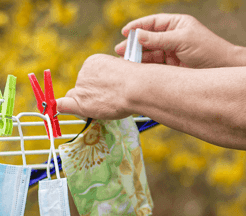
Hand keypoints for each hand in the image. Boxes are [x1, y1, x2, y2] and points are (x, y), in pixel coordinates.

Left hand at [56, 54, 135, 119]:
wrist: (137, 87)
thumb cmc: (137, 81)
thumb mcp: (121, 70)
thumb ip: (108, 77)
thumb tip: (106, 86)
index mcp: (93, 61)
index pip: (87, 77)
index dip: (95, 86)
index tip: (106, 90)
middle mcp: (83, 72)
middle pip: (81, 88)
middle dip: (89, 95)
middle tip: (108, 100)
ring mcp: (80, 86)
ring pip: (77, 98)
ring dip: (86, 103)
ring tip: (107, 104)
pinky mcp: (79, 100)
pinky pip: (63, 104)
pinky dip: (62, 107)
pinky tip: (58, 109)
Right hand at [115, 14, 242, 67]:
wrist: (220, 69)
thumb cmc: (207, 49)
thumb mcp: (182, 40)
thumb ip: (158, 38)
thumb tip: (137, 35)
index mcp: (176, 25)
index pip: (152, 23)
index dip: (137, 27)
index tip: (125, 32)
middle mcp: (171, 37)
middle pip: (146, 39)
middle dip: (132, 44)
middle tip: (119, 50)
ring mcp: (169, 53)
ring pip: (147, 54)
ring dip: (135, 57)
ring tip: (124, 62)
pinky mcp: (169, 67)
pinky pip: (152, 66)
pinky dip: (142, 67)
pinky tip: (134, 69)